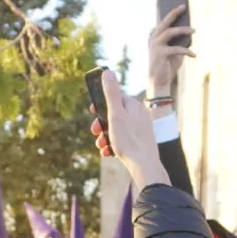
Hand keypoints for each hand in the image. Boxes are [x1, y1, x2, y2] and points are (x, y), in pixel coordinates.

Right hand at [88, 70, 168, 189]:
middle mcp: (140, 115)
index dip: (102, 104)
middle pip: (115, 114)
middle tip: (94, 132)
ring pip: (118, 128)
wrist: (144, 165)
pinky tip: (108, 153)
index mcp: (134, 106)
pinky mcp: (141, 142)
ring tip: (100, 146)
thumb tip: (107, 72)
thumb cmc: (129, 140)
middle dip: (102, 123)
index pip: (116, 97)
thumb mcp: (115, 114)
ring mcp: (141, 129)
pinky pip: (124, 139)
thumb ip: (111, 93)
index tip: (92, 111)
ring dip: (105, 136)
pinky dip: (113, 144)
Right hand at [147, 4, 194, 100]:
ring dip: (183, 30)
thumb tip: (189, 32)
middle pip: (164, 22)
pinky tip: (193, 55)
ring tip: (194, 30)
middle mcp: (153, 39)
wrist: (159, 82)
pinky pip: (176, 49)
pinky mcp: (160, 54)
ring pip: (170, 32)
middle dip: (173, 13)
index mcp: (155, 36)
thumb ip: (179, 41)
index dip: (163, 8)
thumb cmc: (167, 66)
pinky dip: (186, 51)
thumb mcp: (175, 51)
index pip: (160, 20)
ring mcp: (155, 45)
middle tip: (183, 6)